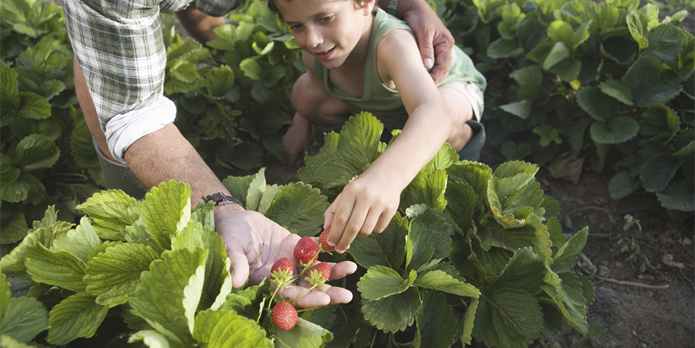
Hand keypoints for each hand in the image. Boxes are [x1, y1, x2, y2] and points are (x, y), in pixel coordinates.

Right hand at [215, 206, 356, 307]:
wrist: (235, 219)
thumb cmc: (228, 237)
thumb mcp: (230, 249)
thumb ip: (236, 264)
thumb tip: (236, 281)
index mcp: (266, 282)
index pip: (289, 295)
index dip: (306, 298)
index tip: (324, 299)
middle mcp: (282, 275)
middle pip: (307, 288)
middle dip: (328, 292)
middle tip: (347, 295)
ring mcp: (290, 260)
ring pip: (314, 270)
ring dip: (333, 272)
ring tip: (351, 269)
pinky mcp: (295, 245)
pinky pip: (313, 250)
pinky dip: (327, 250)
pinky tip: (342, 249)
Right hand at [283, 113, 310, 166]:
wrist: (300, 125)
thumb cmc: (304, 137)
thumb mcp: (306, 148)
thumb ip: (305, 157)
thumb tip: (305, 163)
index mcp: (292, 153)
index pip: (291, 164)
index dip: (295, 166)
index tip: (299, 165)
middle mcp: (286, 150)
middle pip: (289, 158)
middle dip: (294, 159)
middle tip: (301, 157)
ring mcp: (284, 144)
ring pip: (287, 153)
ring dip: (292, 153)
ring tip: (298, 150)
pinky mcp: (283, 140)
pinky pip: (286, 147)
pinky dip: (290, 148)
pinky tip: (295, 143)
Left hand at [323, 173, 400, 252]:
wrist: (387, 175)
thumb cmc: (362, 187)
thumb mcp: (345, 193)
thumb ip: (334, 210)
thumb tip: (326, 228)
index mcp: (352, 190)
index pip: (341, 217)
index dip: (334, 233)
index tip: (330, 242)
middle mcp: (366, 196)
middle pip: (353, 227)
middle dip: (344, 241)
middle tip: (340, 249)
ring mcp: (380, 203)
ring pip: (366, 230)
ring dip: (359, 235)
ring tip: (357, 228)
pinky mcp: (391, 209)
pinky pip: (378, 229)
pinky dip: (372, 230)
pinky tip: (371, 221)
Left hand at [400, 0, 454, 83]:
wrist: (413, 7)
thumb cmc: (418, 17)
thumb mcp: (422, 32)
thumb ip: (426, 49)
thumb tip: (428, 66)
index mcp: (446, 42)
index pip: (444, 65)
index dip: (436, 76)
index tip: (427, 85)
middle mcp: (445, 46)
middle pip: (443, 68)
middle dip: (436, 79)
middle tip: (426, 89)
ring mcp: (440, 47)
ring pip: (439, 66)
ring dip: (433, 76)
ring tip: (424, 86)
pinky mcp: (433, 47)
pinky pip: (434, 62)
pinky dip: (429, 70)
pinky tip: (423, 77)